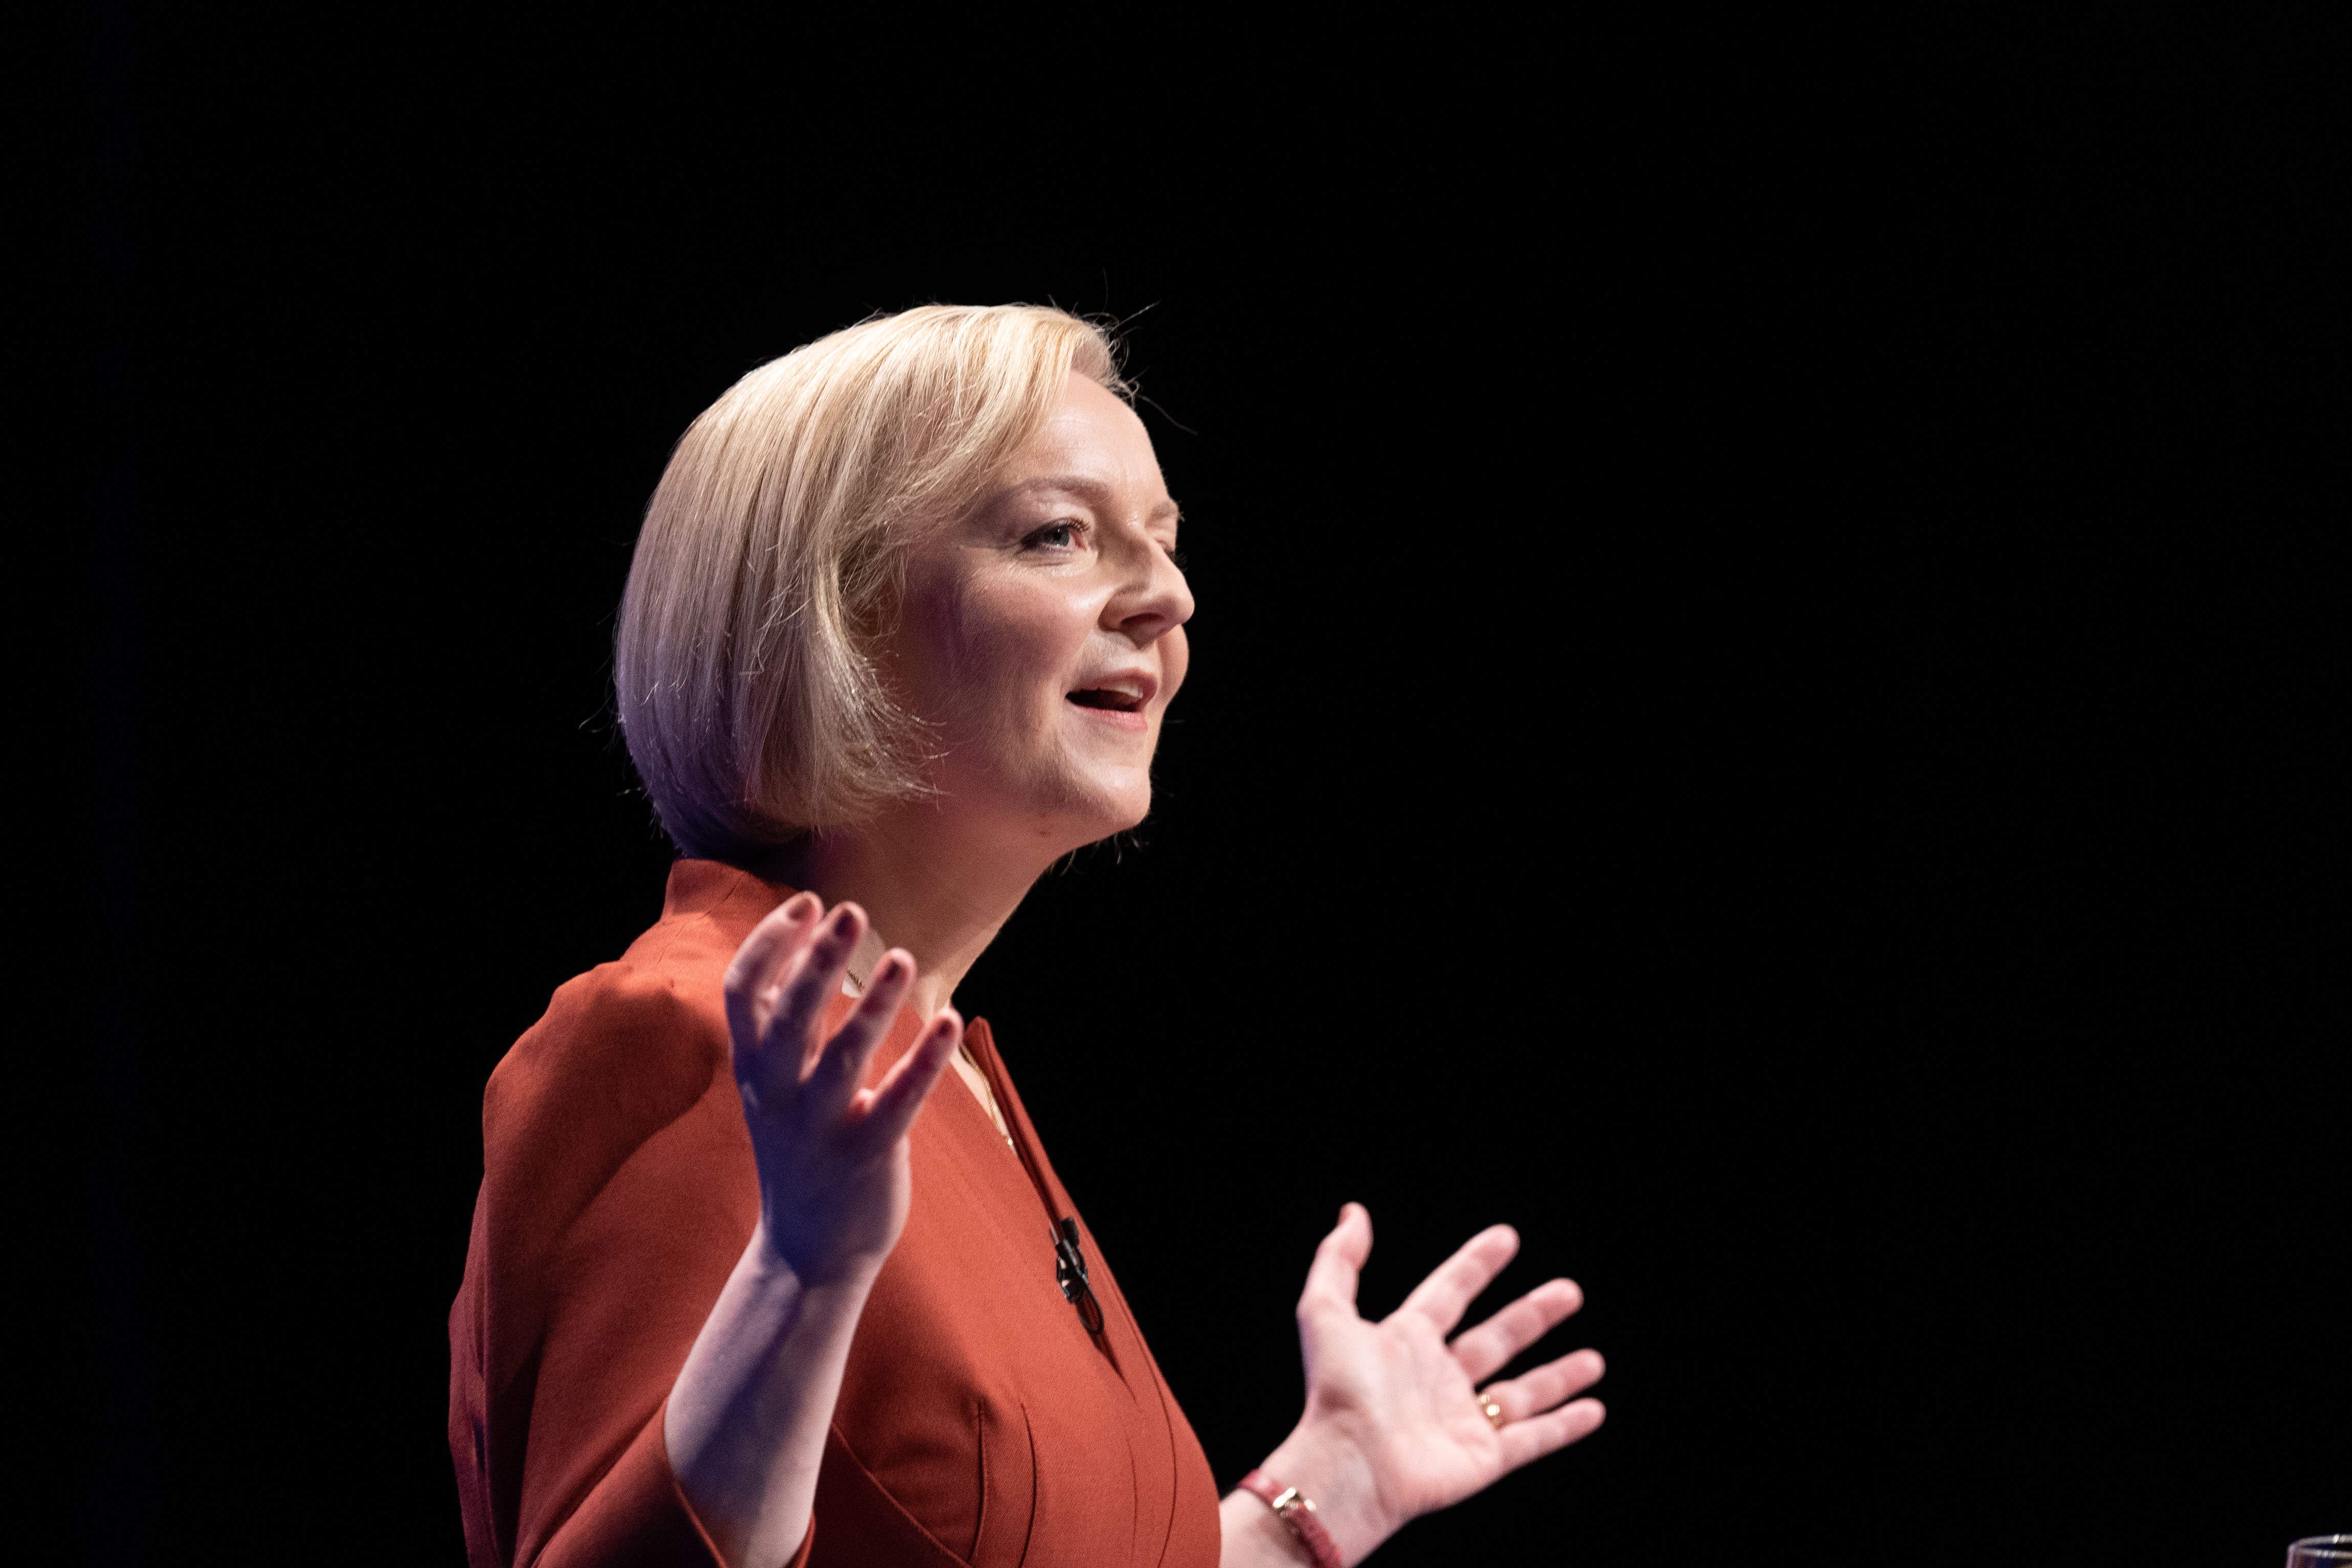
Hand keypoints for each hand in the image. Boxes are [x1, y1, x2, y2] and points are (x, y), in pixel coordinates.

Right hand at [722, 894, 962, 1287]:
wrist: (807, 1252)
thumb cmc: (798, 1149)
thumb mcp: (771, 1087)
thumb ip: (780, 1026)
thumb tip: (804, 944)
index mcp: (754, 1069)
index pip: (742, 991)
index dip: (770, 942)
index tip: (807, 902)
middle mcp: (780, 1093)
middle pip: (790, 1015)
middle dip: (818, 959)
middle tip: (849, 910)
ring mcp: (821, 1126)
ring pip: (845, 1056)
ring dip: (873, 1003)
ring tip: (903, 957)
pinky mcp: (868, 1154)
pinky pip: (899, 1101)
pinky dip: (924, 1059)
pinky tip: (949, 1018)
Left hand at [1270, 1205, 1603, 1559]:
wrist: (1350, 1466)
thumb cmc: (1337, 1392)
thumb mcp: (1325, 1312)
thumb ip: (1338, 1260)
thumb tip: (1353, 1213)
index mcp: (1405, 1343)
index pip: (1449, 1293)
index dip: (1476, 1264)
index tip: (1506, 1237)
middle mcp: (1438, 1380)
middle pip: (1496, 1339)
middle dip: (1533, 1315)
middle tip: (1570, 1292)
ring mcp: (1462, 1421)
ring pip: (1521, 1393)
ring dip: (1558, 1375)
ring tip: (1594, 1360)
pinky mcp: (1483, 1459)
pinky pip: (1533, 1439)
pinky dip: (1564, 1425)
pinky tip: (1594, 1410)